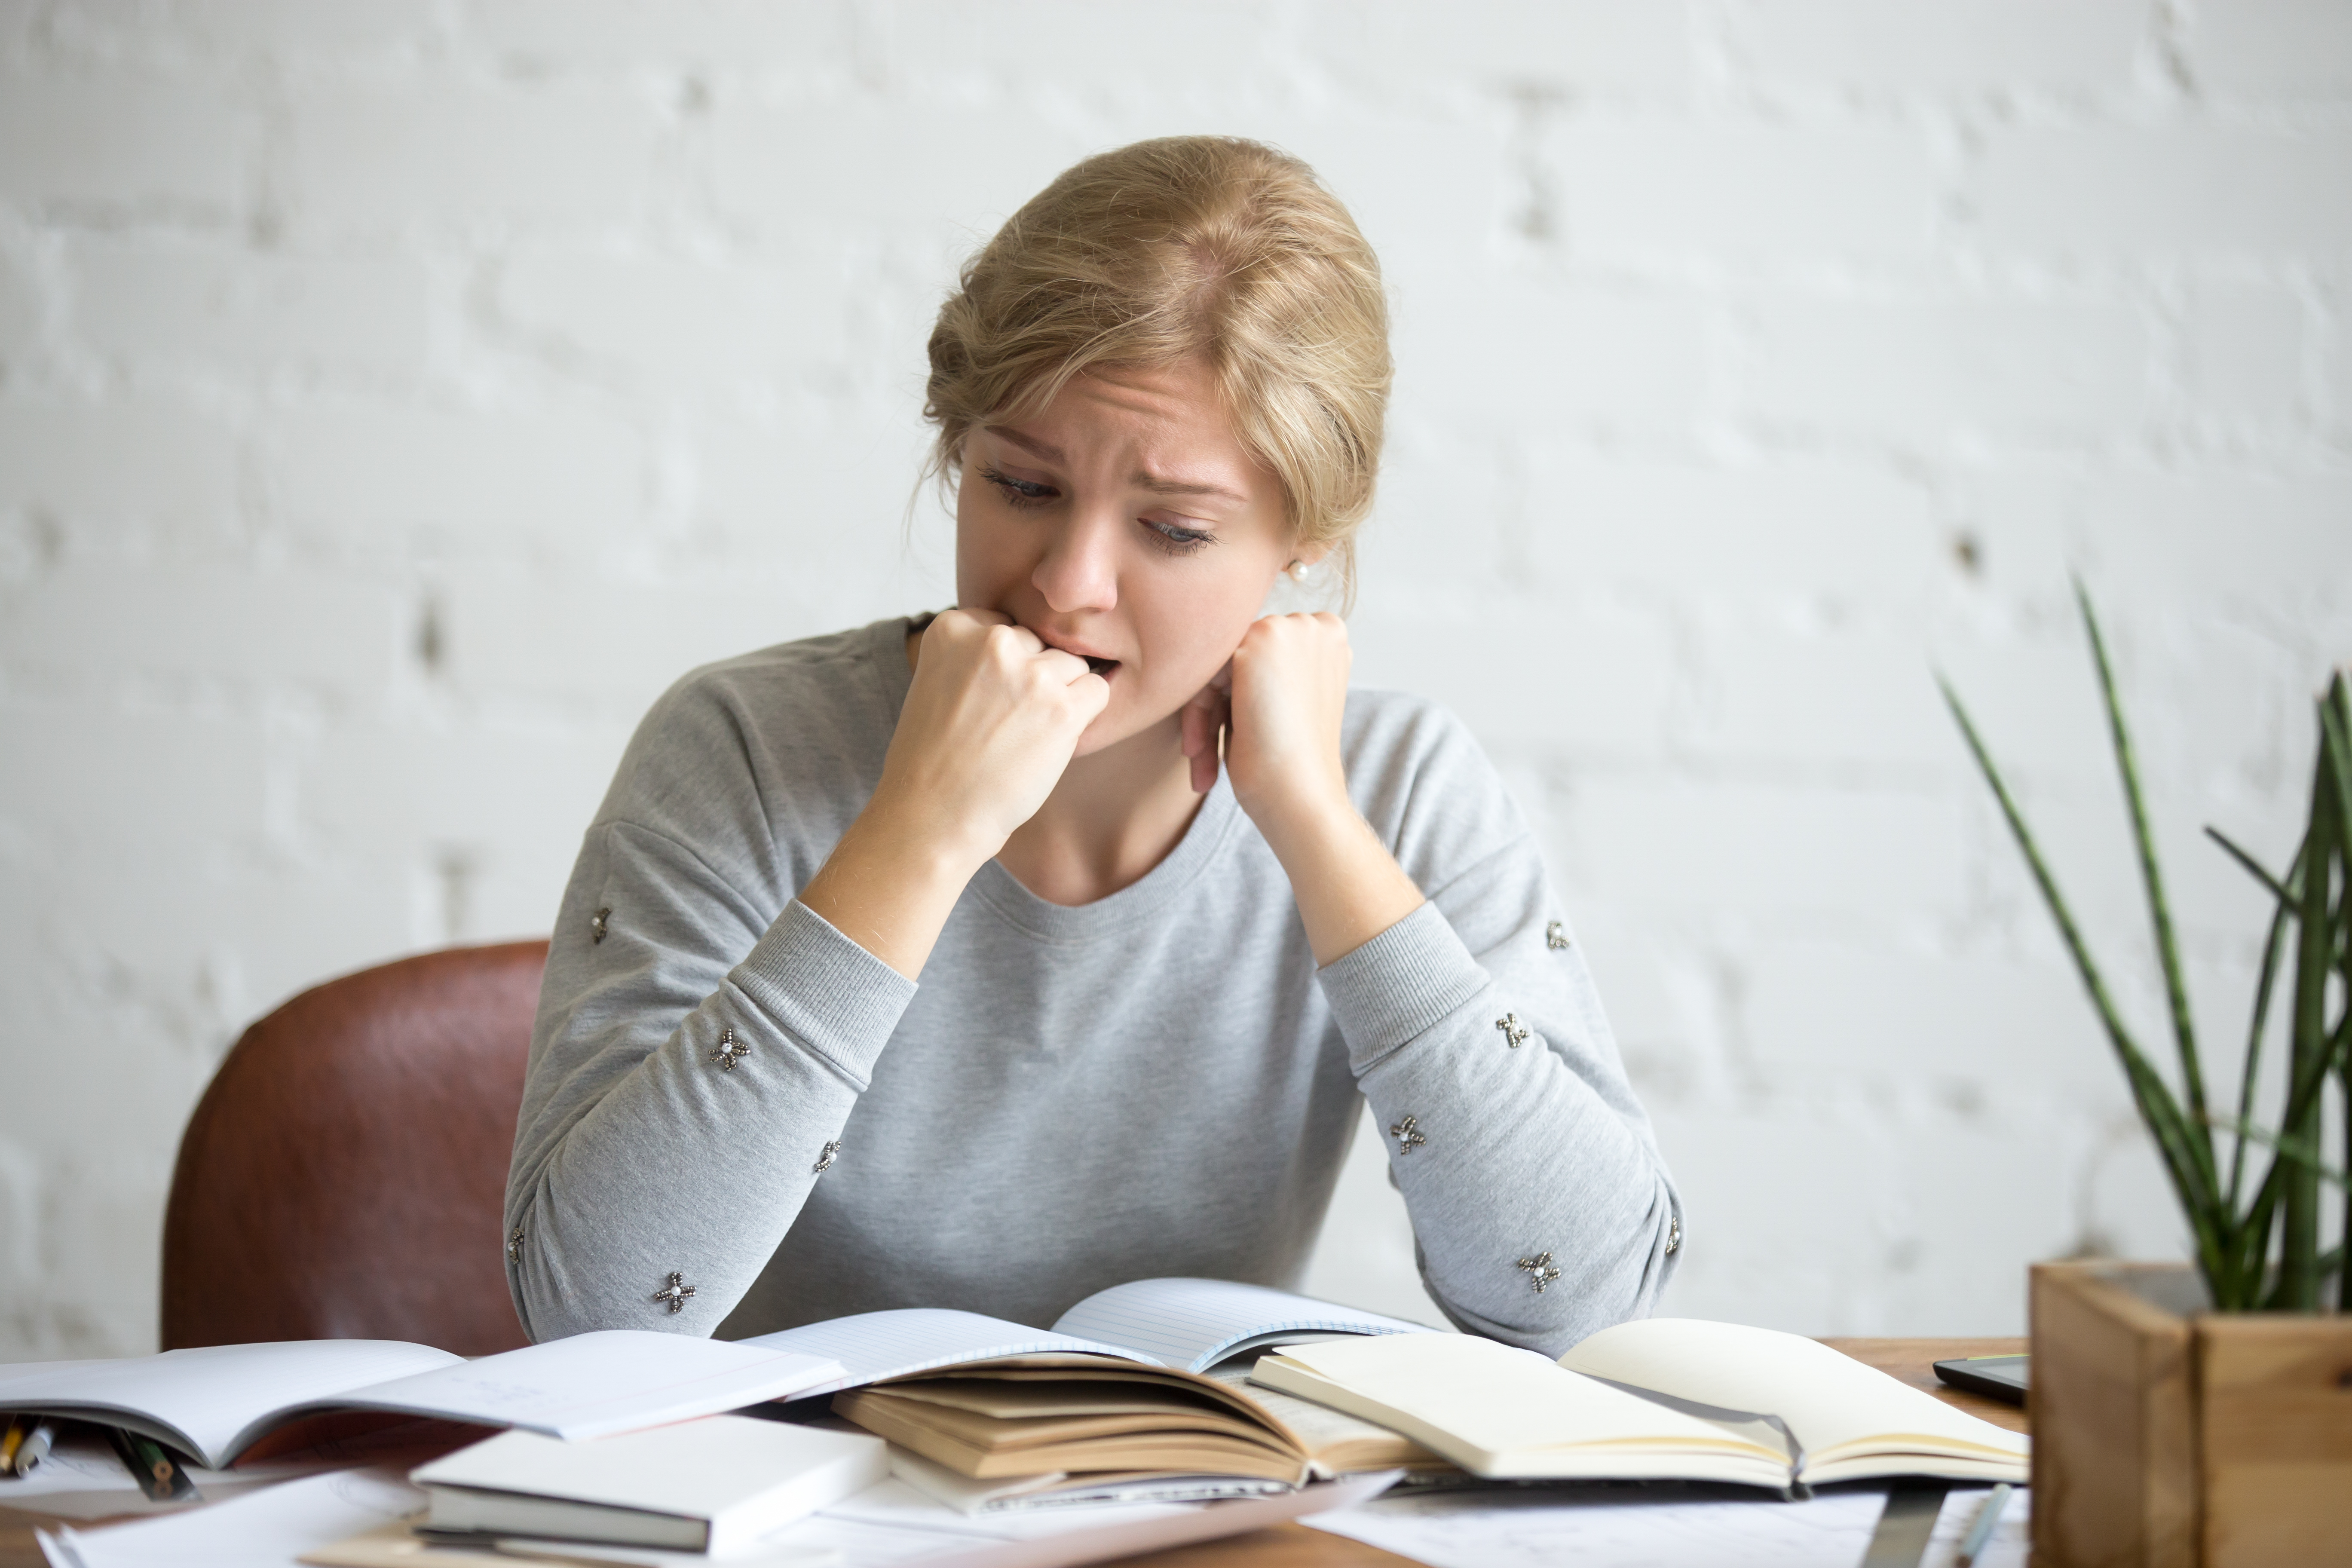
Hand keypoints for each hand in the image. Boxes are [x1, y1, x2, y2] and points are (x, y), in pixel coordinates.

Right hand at [799, 610, 1106, 976]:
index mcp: (952, 628)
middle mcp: (992, 641)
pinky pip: (1097, 690)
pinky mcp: (1061, 708)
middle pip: (1039, 643)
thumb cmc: (933, 760)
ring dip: (1060, 697)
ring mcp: (1029, 674)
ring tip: (1026, 735)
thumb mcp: (936, 683)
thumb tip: (1030, 642)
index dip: (1005, 667)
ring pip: (1071, 665)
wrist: (933, 815)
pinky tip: (1053, 740)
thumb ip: (974, 656)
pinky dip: (1085, 715)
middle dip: (1033, 678)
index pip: (1005, 626)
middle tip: (1007, 724)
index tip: (987, 700)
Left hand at [1182, 612, 1424, 965]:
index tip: (1224, 748)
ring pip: (1217, 667)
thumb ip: (1262, 674)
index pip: (1261, 663)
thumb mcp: (1283, 708)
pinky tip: (1197, 755)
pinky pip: (1205, 669)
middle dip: (1216, 714)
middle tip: (1202, 764)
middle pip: (1236, 662)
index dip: (1236, 705)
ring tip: (1202, 771)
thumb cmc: (1292, 768)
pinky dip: (1196, 715)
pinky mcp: (1262, 637)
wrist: (1301, 798)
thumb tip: (1219, 664)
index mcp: (1330, 641)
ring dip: (1203, 722)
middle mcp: (1315, 626)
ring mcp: (1291, 627)